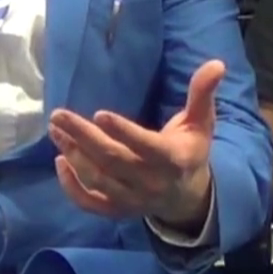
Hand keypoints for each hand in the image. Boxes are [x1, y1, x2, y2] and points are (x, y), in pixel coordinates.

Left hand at [49, 59, 221, 226]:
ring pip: (98, 180)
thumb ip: (203, 93)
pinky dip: (72, 187)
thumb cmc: (190, 150)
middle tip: (58, 115)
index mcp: (174, 160)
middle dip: (84, 138)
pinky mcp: (118, 210)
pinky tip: (60, 162)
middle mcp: (152, 183)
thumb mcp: (202, 122)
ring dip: (74, 155)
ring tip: (56, 130)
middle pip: (113, 161)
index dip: (124, 132)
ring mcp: (133, 200)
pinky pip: (91, 204)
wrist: (189, 198)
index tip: (100, 113)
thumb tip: (217, 63)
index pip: (147, 147)